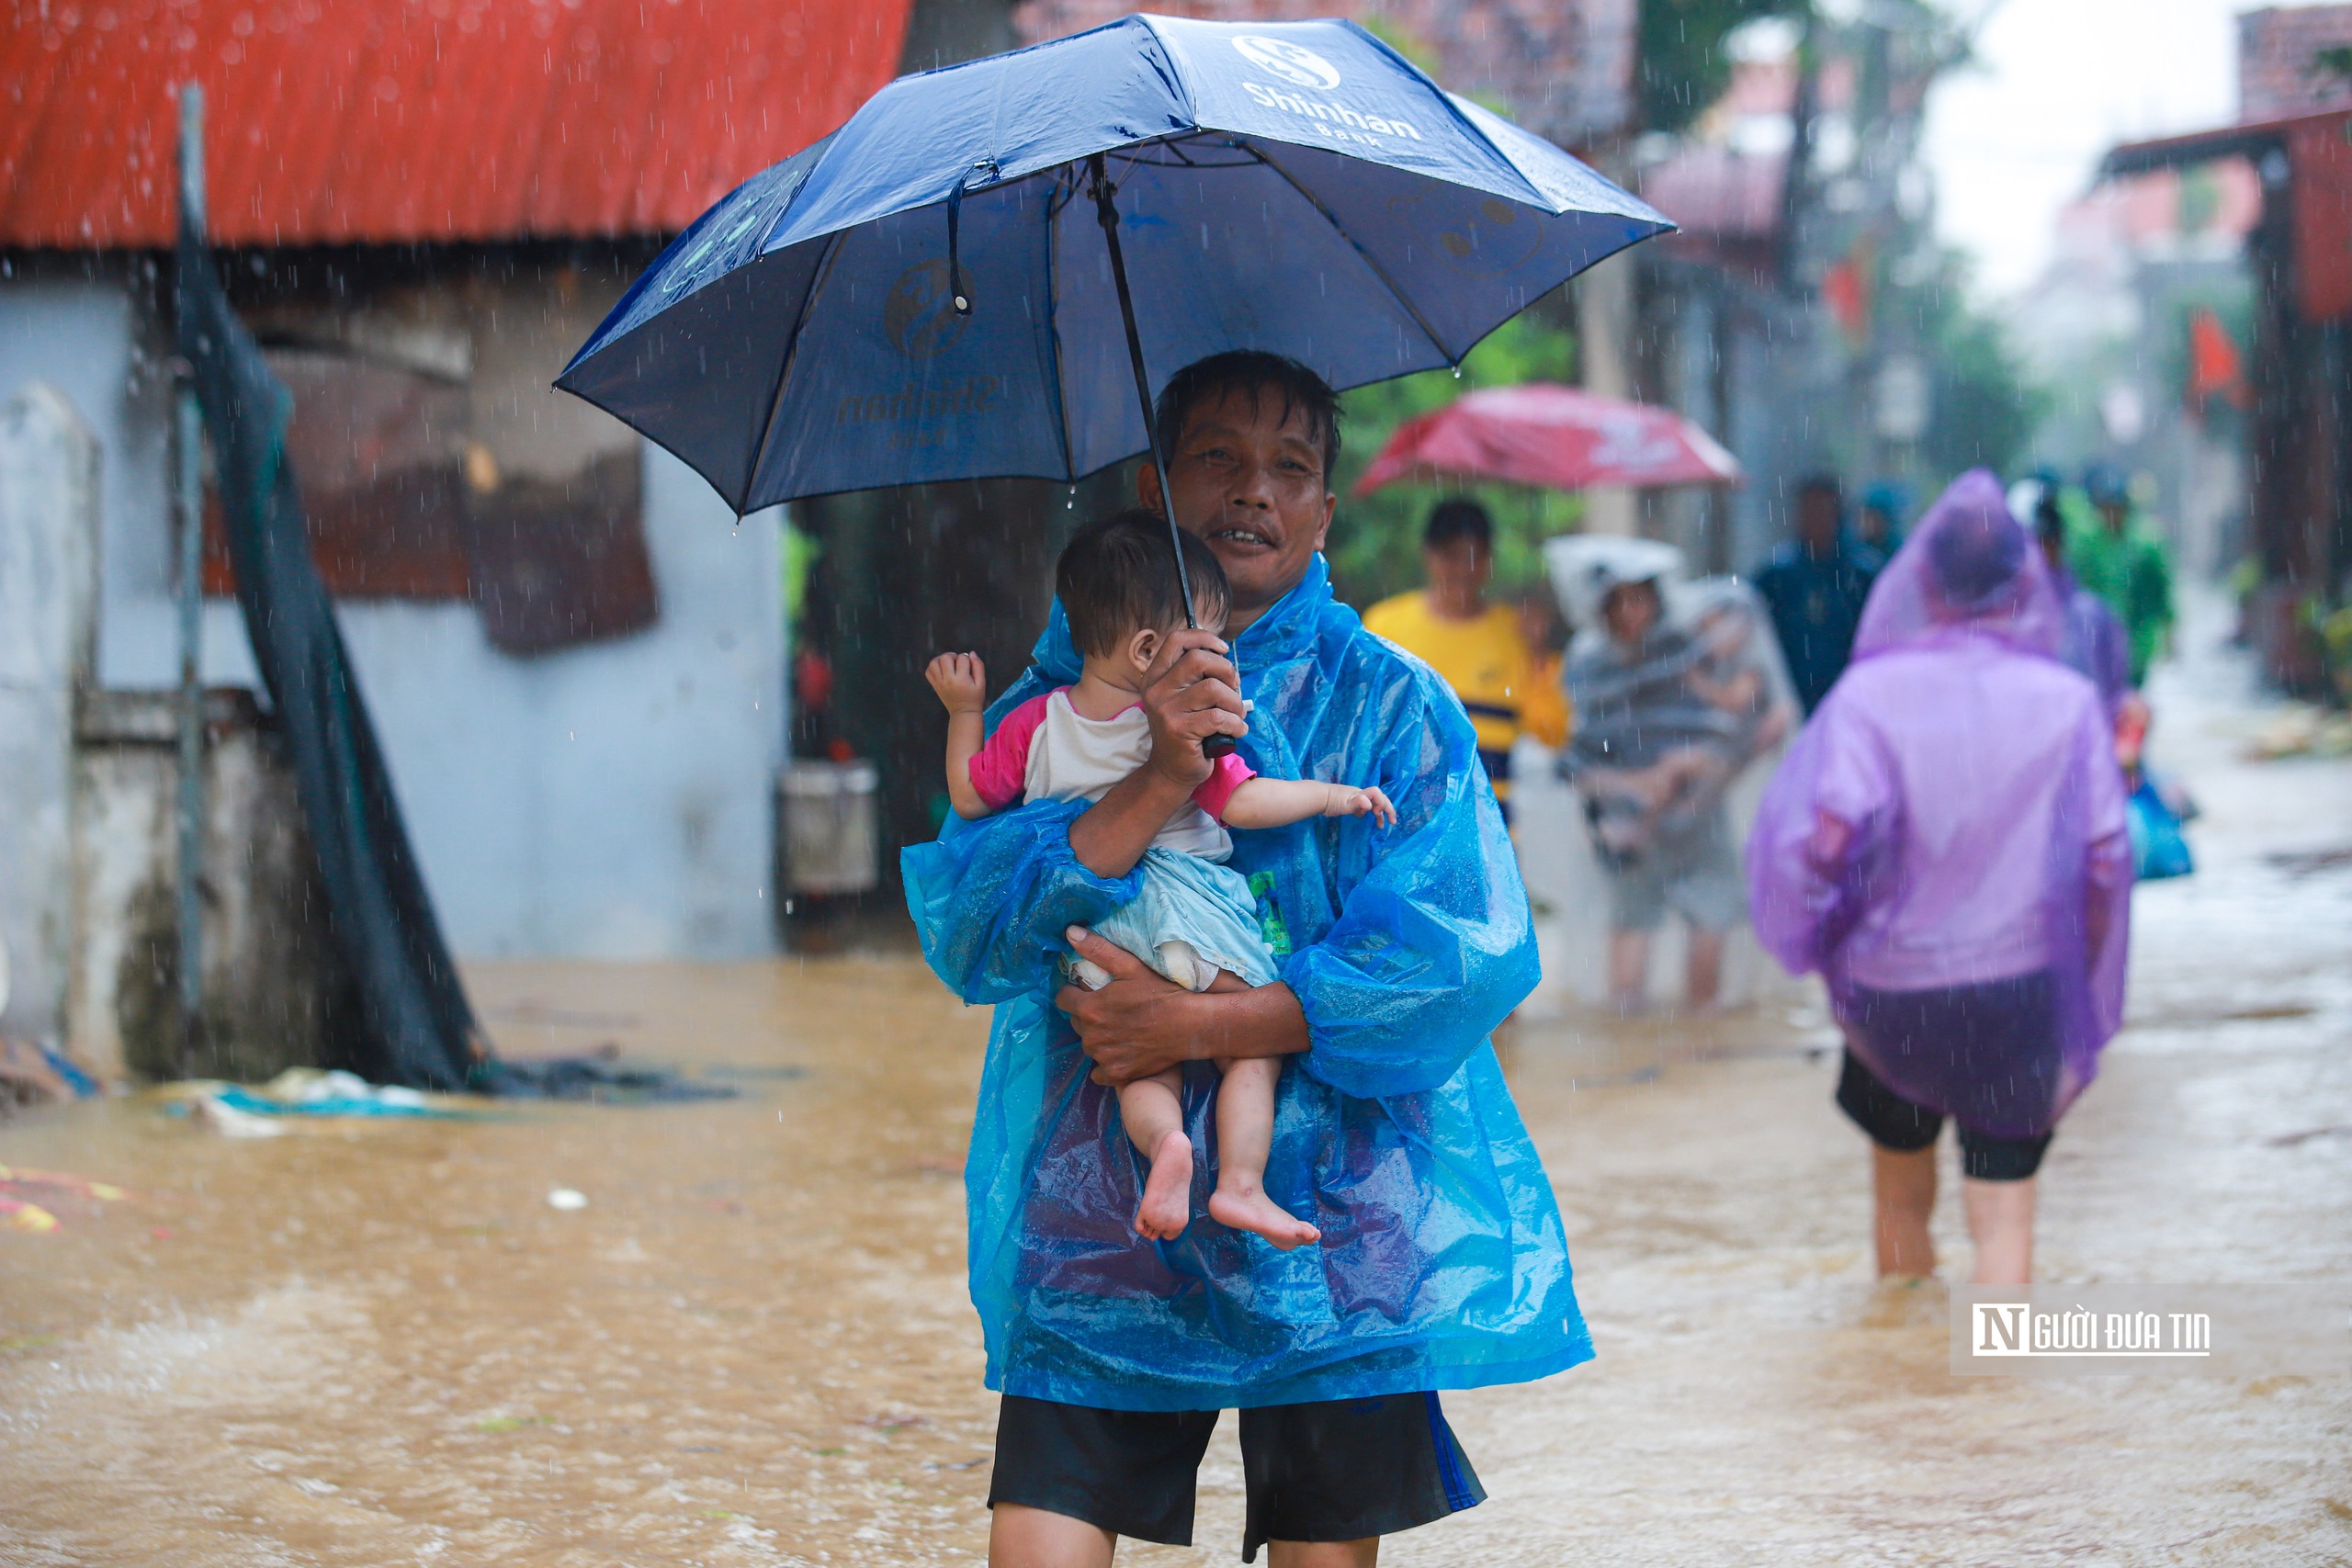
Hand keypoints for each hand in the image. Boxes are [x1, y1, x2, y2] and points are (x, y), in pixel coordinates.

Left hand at [925, 651, 985, 712]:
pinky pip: (928, 671)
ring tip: (949, 664)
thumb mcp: (981, 683)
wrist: (964, 713)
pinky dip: (933, 667)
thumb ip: (978, 666)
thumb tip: (971, 653)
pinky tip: (942, 670)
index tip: (970, 667)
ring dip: (941, 659)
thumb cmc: (975, 697)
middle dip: (953, 656)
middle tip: (958, 663)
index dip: (968, 659)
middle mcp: (948, 681)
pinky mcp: (935, 686)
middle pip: (946, 657)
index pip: (962, 658)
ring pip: (934, 662)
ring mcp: (940, 683)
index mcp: (962, 680)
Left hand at [1054, 927, 1191, 1084]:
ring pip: (1089, 1045)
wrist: (1190, 1026)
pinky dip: (1107, 1062)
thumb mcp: (1130, 967)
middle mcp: (1091, 1036)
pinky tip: (1123, 1051)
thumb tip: (1069, 932)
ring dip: (1098, 1037)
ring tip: (1121, 1028)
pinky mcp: (1116, 1074)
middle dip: (1088, 1014)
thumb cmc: (1161, 994)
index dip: (1074, 993)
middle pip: (1076, 1023)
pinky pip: (1099, 1071)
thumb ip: (1098, 950)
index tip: (1089, 991)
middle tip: (1112, 1008)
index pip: (1063, 999)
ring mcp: (1103, 1057)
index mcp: (1090, 1008)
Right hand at [1136, 629, 1247, 788]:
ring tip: (1236, 715)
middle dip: (1226, 671)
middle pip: (1198, 659)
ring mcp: (1165, 710)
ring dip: (1235, 703)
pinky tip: (1237, 731)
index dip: (1204, 638)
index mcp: (1155, 677)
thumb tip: (1223, 654)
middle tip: (1234, 690)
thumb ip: (1195, 676)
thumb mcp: (1183, 698)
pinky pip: (1218, 717)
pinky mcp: (1178, 730)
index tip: (1223, 649)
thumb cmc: (1186, 731)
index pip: (1176, 640)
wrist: (1171, 771)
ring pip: (1213, 688)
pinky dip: (1236, 724)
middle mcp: (1156, 690)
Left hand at [1323, 784, 1397, 826]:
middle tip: (1393, 822)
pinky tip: (1364, 818)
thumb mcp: (1346, 803)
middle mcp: (1362, 794)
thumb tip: (1369, 805)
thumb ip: (1358, 803)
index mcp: (1362, 794)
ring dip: (1379, 814)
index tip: (1377, 814)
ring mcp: (1356, 798)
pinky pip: (1364, 806)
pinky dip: (1368, 812)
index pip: (1378, 794)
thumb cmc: (1333, 800)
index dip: (1382, 804)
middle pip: (1379, 799)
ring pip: (1372, 804)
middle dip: (1387, 810)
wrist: (1319, 797)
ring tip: (1380, 826)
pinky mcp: (1351, 803)